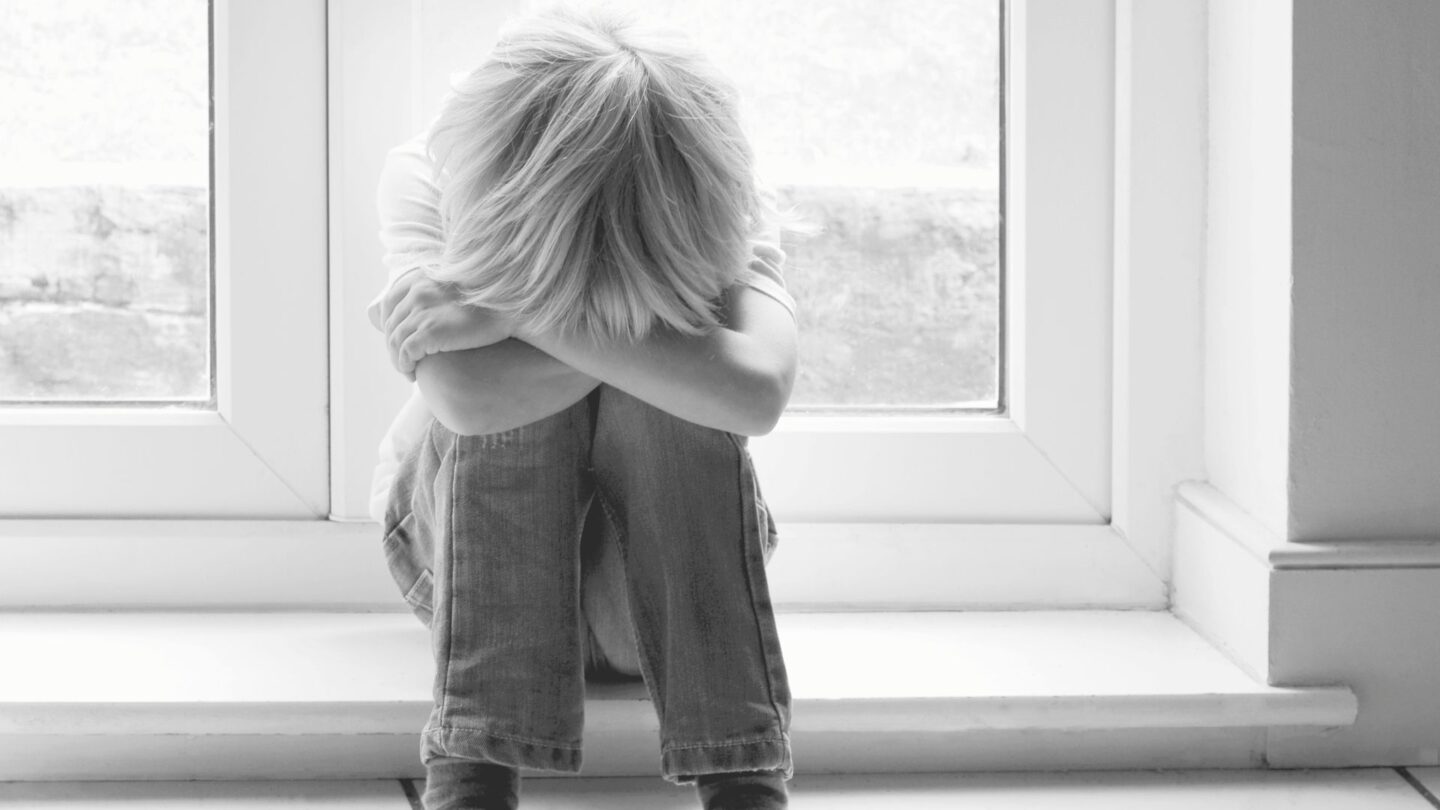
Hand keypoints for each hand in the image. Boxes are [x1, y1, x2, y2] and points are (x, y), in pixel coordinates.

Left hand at [381, 271, 512, 379]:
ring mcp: (422, 311)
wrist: (510, 310)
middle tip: (404, 362)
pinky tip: (413, 373)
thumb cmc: (488, 304)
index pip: (389, 304)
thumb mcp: (455, 290)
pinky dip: (405, 365)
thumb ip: (433, 295)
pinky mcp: (430, 331)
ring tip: (408, 371)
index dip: (389, 326)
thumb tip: (420, 315)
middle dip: (393, 347)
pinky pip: (406, 352)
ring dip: (398, 360)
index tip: (399, 341)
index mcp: (420, 278)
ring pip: (395, 341)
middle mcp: (417, 292)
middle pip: (390, 325)